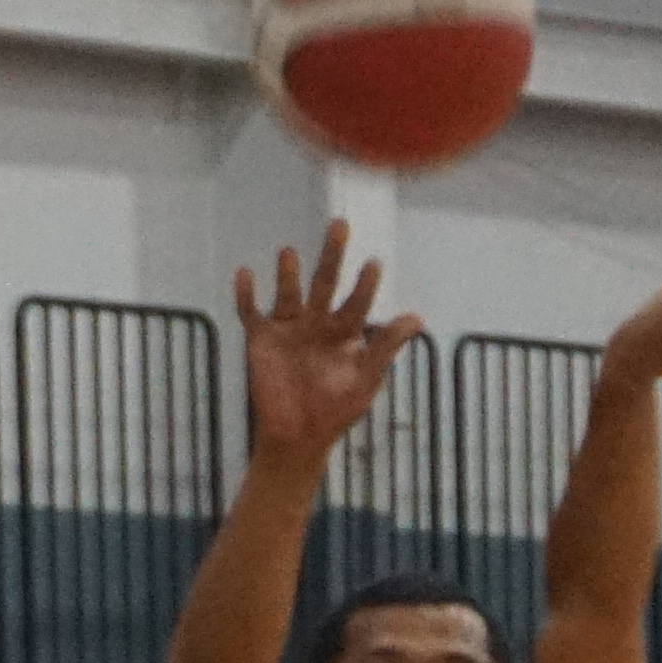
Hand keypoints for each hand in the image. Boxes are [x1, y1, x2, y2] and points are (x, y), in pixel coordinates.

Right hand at [233, 223, 420, 457]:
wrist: (298, 437)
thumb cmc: (336, 409)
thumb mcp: (365, 379)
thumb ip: (386, 348)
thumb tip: (417, 318)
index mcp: (346, 329)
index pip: (358, 300)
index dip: (365, 284)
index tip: (374, 264)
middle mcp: (318, 321)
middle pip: (325, 281)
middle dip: (332, 255)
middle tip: (340, 225)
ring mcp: (289, 327)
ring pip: (289, 292)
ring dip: (288, 273)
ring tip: (289, 252)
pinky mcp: (261, 338)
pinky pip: (250, 312)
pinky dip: (245, 294)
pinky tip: (244, 274)